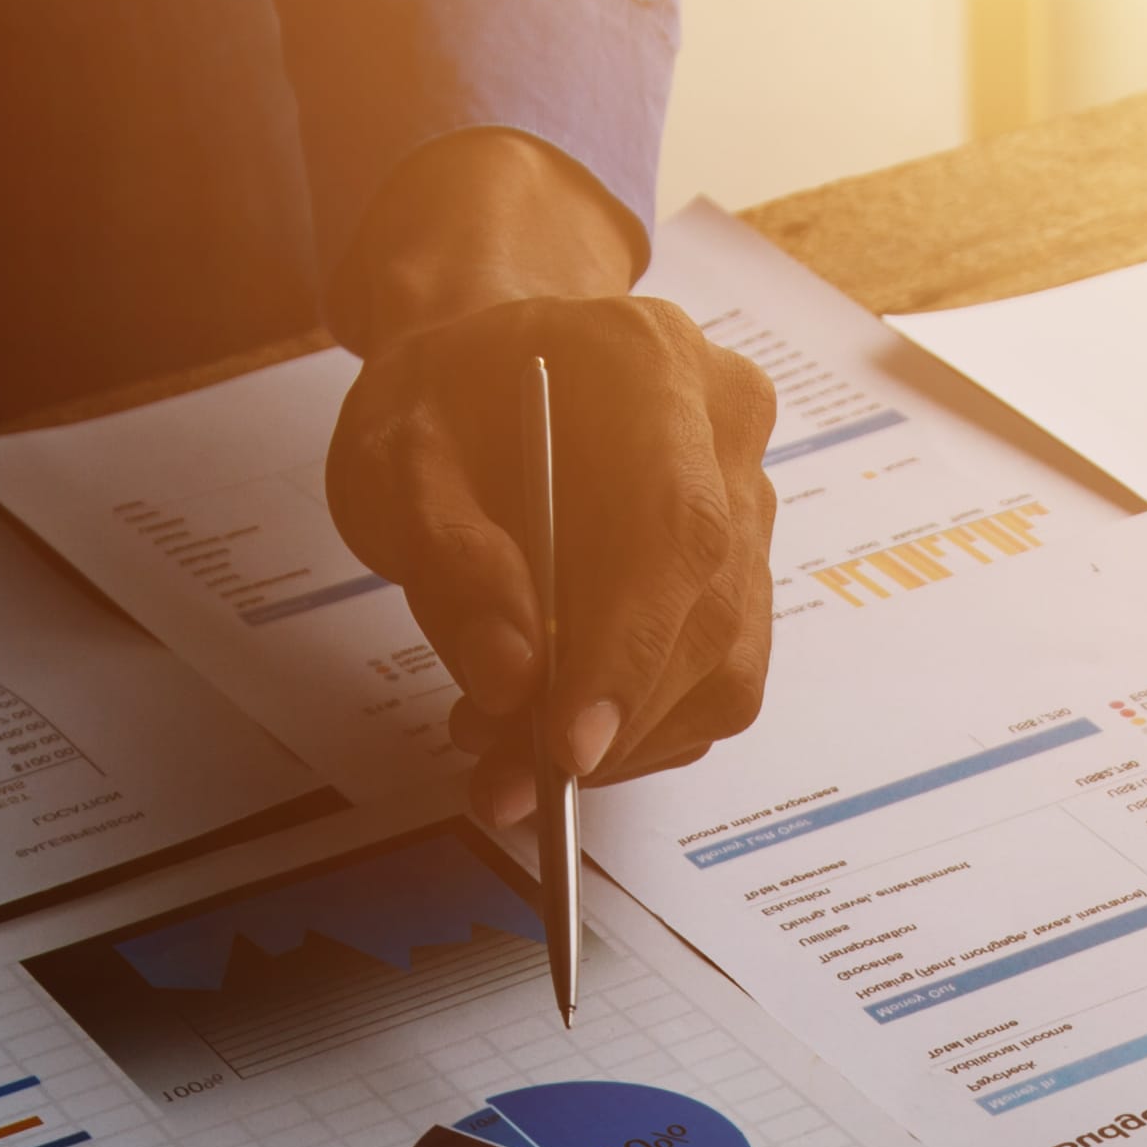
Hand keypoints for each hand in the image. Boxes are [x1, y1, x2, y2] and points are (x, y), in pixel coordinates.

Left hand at [319, 130, 778, 826]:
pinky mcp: (749, 565)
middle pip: (711, 610)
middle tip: (506, 784)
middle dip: (609, 723)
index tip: (568, 750)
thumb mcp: (393, 457)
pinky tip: (553, 723)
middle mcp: (727, 424)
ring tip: (505, 751)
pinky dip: (637, 729)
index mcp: (650, 362)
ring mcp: (754, 495)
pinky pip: (718, 679)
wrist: (495, 367)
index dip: (629, 652)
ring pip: (727, 663)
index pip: (675, 527)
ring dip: (622, 740)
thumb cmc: (443, 400)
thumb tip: (510, 683)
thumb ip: (448, 557)